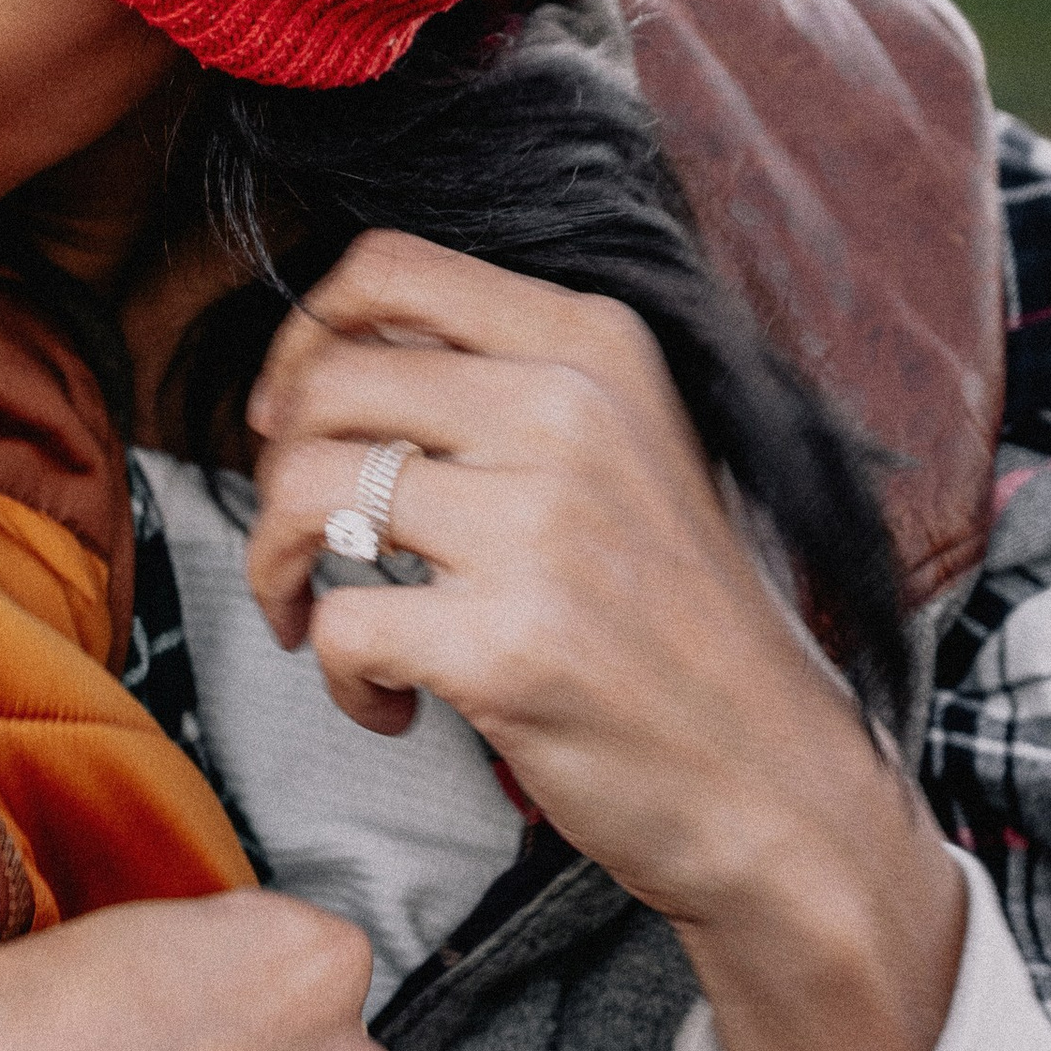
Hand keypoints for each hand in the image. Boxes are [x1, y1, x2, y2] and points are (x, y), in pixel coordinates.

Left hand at [243, 234, 963, 1050]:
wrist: (778, 780)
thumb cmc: (681, 623)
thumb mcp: (627, 448)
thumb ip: (505, 383)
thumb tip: (330, 365)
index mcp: (595, 344)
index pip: (386, 270)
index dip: (302, 342)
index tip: (291, 417)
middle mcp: (571, 412)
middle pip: (326, 384)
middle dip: (273, 470)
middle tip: (302, 539)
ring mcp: (541, 528)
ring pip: (308, 492)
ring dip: (277, 567)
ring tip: (316, 615)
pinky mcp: (508, 644)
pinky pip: (341, 622)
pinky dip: (338, 677)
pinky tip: (390, 702)